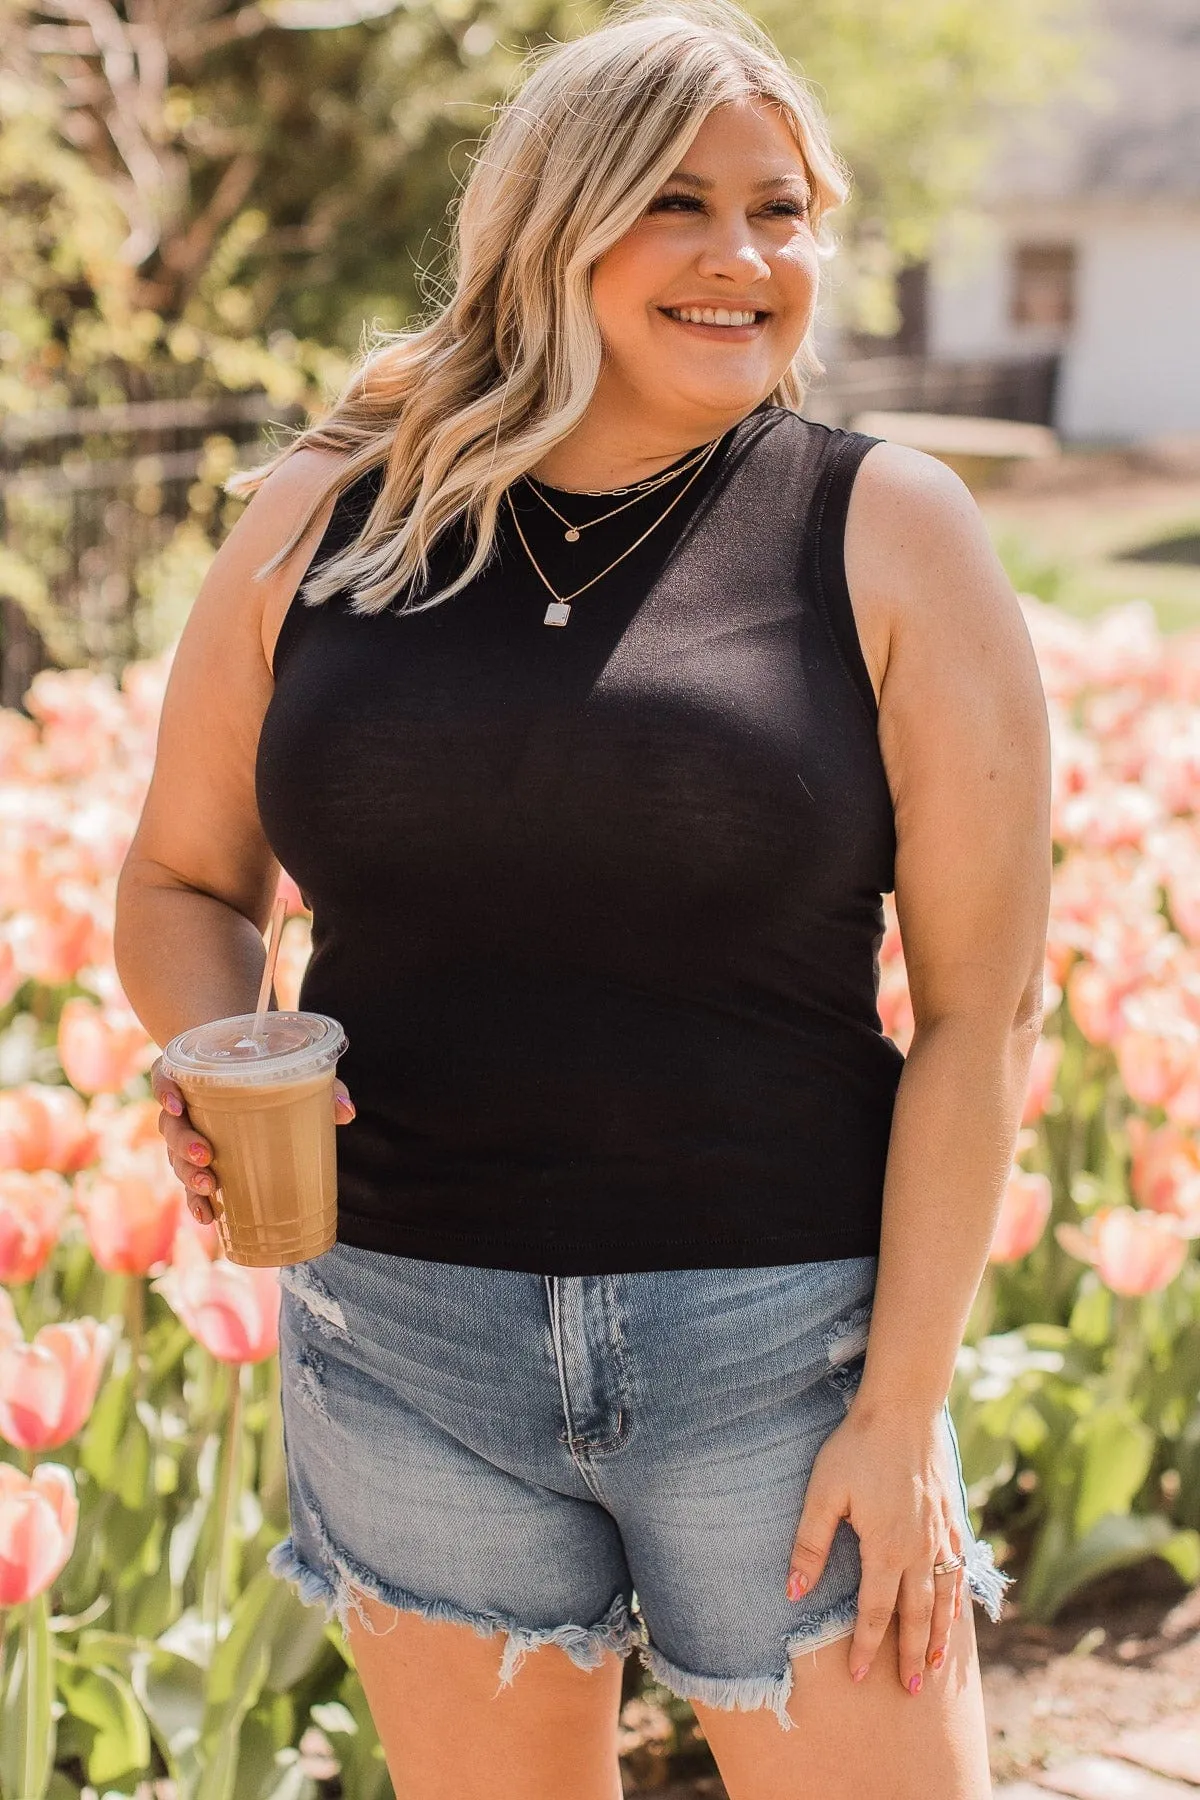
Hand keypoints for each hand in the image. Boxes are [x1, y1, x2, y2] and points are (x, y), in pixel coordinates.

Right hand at [150, 1055, 356, 1225]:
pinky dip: (195, 1199)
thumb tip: (348, 1112)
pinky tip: (208, 1216)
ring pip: (176, 1158)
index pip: (166, 1078)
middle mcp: (182, 1106)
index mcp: (192, 1075)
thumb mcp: (290, 1072)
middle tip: (206, 1157)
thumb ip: (320, 1086)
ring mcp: (186, 1135)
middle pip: (171, 1126)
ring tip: (210, 1193)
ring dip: (189, 1177)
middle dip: (184, 1145)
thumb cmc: (265, 1071)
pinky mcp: (196, 1161)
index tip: (177, 1104)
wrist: (244, 1073)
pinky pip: (187, 1182)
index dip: (165, 1091)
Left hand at [784, 1405, 964, 1693]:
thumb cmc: (857, 1447)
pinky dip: (959, 1598)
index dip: (866, 1645)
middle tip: (911, 1691)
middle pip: (917, 1615)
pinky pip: (959, 1569)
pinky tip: (957, 1611)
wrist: (903, 1408)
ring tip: (939, 1668)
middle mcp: (919, 1549)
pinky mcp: (952, 1517)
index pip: (875, 1611)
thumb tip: (792, 1592)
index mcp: (886, 1548)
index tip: (859, 1675)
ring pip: (945, 1598)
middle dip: (912, 1655)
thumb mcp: (823, 1493)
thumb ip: (810, 1545)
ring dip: (941, 1635)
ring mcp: (941, 1534)